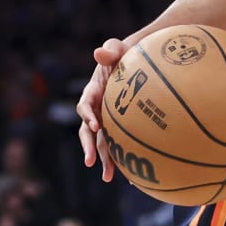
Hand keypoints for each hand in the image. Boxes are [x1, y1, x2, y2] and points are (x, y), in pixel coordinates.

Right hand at [75, 38, 131, 181]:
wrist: (139, 62)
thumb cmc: (128, 53)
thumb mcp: (120, 48)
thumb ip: (111, 49)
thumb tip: (99, 53)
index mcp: (93, 90)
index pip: (85, 104)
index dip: (87, 115)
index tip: (94, 126)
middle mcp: (96, 108)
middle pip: (88, 130)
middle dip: (89, 147)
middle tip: (91, 162)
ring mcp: (106, 119)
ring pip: (102, 142)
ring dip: (103, 159)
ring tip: (108, 177)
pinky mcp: (119, 127)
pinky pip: (119, 144)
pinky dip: (123, 159)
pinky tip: (131, 177)